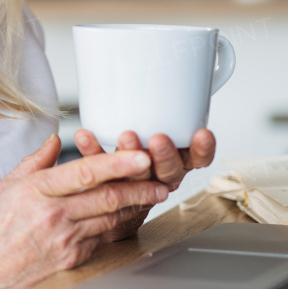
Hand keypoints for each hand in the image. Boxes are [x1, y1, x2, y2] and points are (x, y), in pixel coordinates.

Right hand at [0, 135, 168, 288]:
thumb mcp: (5, 186)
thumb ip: (34, 162)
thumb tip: (53, 140)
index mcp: (37, 191)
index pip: (85, 172)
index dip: (117, 163)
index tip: (139, 156)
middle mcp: (54, 215)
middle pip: (107, 197)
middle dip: (140, 186)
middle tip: (161, 176)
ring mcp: (65, 239)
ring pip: (111, 217)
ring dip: (136, 205)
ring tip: (155, 193)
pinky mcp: (72, 258)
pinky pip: (102, 237)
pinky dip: (117, 224)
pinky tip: (130, 216)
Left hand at [71, 127, 216, 240]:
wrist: (107, 205)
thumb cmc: (136, 162)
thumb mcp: (155, 138)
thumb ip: (160, 118)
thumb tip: (167, 83)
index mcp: (175, 164)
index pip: (196, 160)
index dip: (202, 149)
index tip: (202, 134)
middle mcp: (158, 177)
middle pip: (170, 171)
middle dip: (166, 155)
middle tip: (158, 139)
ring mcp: (134, 187)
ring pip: (139, 177)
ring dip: (132, 155)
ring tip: (126, 136)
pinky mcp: (108, 189)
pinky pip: (100, 173)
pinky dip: (92, 151)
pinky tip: (84, 136)